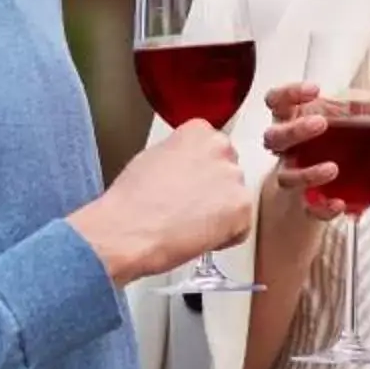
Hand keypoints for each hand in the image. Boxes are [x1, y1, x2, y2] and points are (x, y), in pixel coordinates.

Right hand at [72, 121, 251, 286]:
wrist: (128, 229)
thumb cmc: (132, 200)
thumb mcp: (153, 156)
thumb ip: (181, 155)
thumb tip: (188, 167)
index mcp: (199, 131)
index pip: (214, 149)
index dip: (201, 172)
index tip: (190, 183)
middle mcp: (221, 148)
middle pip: (228, 172)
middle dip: (215, 190)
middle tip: (190, 207)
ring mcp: (234, 178)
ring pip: (236, 200)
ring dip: (220, 214)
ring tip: (189, 224)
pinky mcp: (242, 208)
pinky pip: (240, 227)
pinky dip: (225, 237)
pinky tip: (198, 236)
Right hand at [257, 82, 337, 224]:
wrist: (323, 179)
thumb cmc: (331, 138)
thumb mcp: (348, 118)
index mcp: (291, 119)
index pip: (276, 100)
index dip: (289, 93)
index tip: (315, 90)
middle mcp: (286, 147)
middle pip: (274, 137)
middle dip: (295, 130)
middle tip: (320, 123)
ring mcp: (292, 174)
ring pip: (286, 176)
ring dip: (307, 173)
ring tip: (333, 169)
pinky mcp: (303, 201)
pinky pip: (307, 208)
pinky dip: (322, 208)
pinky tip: (339, 204)